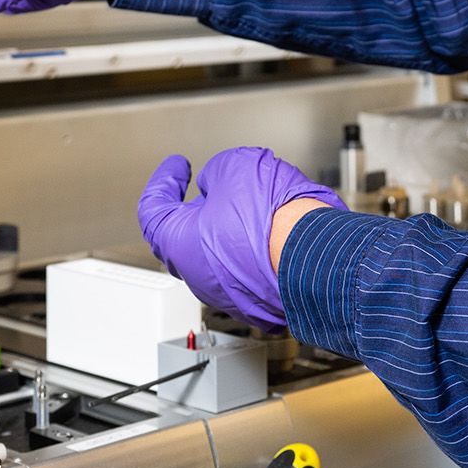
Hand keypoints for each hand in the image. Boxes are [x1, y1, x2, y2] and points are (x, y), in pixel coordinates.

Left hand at [137, 148, 338, 330]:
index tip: (177, 167)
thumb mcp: (234, 167)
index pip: (153, 207)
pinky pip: (247, 269)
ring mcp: (227, 292)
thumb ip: (217, 173)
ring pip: (220, 253)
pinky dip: (254, 246)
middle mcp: (196, 274)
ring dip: (232, 226)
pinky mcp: (257, 300)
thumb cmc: (269, 219)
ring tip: (256, 203)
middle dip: (201, 205)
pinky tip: (273, 227)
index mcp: (177, 242)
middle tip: (215, 185)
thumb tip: (220, 183)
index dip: (165, 180)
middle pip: (186, 233)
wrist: (314, 254)